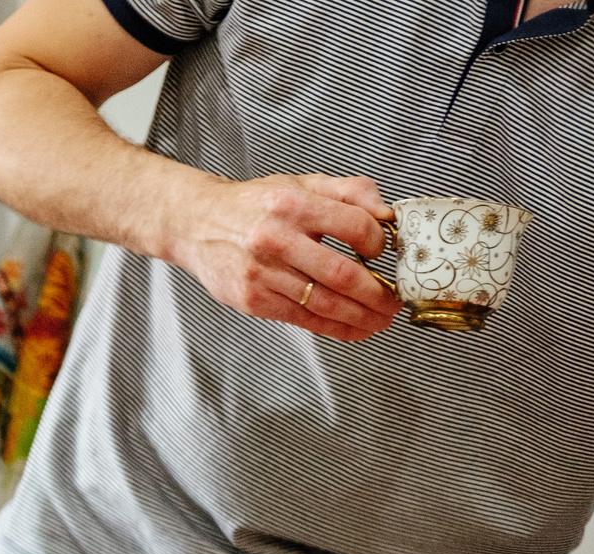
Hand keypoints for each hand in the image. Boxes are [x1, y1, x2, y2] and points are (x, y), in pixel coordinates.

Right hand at [168, 173, 399, 340]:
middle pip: (342, 274)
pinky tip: (352, 329)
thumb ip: (349, 191)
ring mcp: (262, 273)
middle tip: (394, 302)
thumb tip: (388, 215)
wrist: (198, 224)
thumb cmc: (254, 206)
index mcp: (293, 204)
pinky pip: (302, 319)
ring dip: (360, 318)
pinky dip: (334, 328)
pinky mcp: (252, 299)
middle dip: (377, 294)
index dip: (378, 243)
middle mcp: (276, 239)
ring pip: (324, 304)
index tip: (384, 253)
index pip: (354, 226)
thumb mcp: (302, 184)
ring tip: (379, 321)